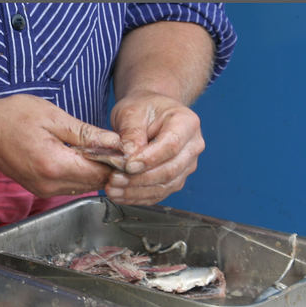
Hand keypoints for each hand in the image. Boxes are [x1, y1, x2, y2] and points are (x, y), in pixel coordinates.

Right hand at [0, 94, 122, 197]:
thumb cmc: (14, 118)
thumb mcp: (54, 118)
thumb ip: (87, 134)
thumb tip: (115, 142)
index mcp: (55, 165)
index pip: (100, 172)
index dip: (115, 161)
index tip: (122, 146)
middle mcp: (50, 184)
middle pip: (94, 183)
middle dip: (106, 167)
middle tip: (111, 145)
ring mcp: (43, 190)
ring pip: (83, 187)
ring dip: (92, 171)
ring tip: (94, 149)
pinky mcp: (40, 190)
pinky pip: (69, 186)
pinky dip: (78, 174)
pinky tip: (77, 156)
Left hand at [103, 90, 204, 204]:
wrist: (150, 114)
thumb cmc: (143, 109)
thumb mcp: (132, 112)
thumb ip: (131, 132)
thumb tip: (128, 155)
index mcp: (187, 123)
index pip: (171, 145)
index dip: (149, 159)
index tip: (127, 165)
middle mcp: (193, 146)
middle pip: (170, 169)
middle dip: (139, 179)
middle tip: (114, 179)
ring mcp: (187, 165)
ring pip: (165, 185)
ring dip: (137, 191)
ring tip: (112, 189)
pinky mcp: (176, 179)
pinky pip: (159, 193)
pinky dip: (138, 197)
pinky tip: (120, 196)